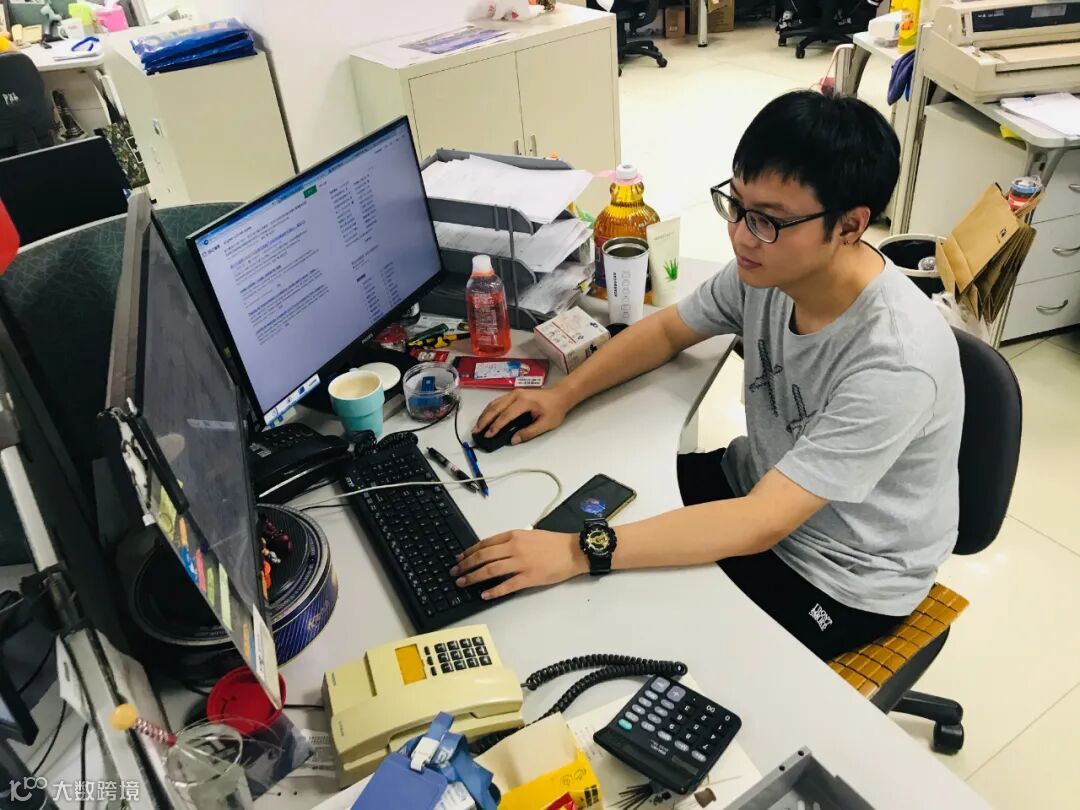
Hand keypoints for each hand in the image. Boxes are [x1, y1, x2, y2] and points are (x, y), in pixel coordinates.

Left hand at [449, 529, 586, 599]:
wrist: (573, 551)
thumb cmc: (553, 543)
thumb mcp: (529, 535)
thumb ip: (511, 541)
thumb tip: (493, 551)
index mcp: (513, 535)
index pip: (484, 543)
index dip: (469, 552)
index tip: (459, 559)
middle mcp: (514, 548)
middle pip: (483, 557)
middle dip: (465, 565)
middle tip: (455, 573)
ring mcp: (521, 563)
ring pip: (490, 570)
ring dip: (473, 577)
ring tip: (462, 583)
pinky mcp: (529, 578)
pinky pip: (506, 585)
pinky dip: (493, 591)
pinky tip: (484, 595)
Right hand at [474, 388, 570, 444]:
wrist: (560, 395)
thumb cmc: (555, 409)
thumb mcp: (545, 424)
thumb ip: (529, 432)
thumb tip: (513, 440)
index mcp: (524, 402)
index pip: (505, 415)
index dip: (495, 426)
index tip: (487, 435)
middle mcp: (516, 395)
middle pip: (496, 407)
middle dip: (485, 420)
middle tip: (476, 431)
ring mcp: (514, 393)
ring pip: (495, 403)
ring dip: (485, 414)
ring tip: (478, 426)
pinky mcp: (513, 394)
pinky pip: (498, 401)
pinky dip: (490, 410)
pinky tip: (486, 417)